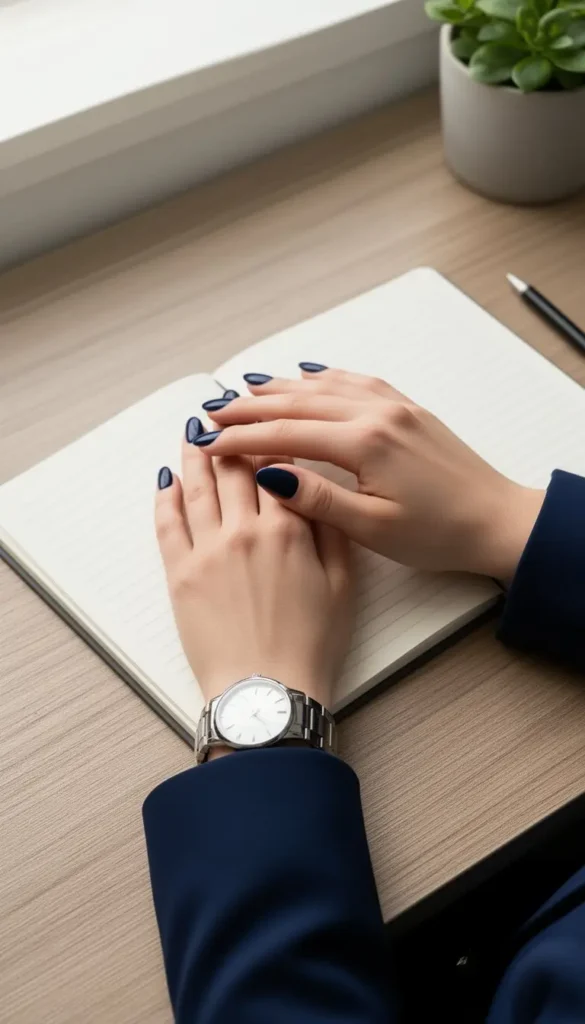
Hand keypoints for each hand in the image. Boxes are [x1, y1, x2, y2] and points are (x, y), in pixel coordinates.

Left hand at [154, 431, 350, 709]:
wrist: (268, 693)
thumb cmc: (311, 646)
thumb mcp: (344, 587)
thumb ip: (333, 533)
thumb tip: (321, 493)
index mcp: (289, 530)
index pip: (276, 469)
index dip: (271, 442)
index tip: (266, 424)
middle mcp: (245, 531)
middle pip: (234, 470)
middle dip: (230, 439)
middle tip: (222, 414)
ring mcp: (208, 551)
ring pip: (198, 488)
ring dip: (194, 456)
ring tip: (192, 432)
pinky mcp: (180, 575)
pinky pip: (168, 524)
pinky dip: (166, 497)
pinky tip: (168, 480)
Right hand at [200, 368, 544, 579]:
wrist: (497, 520)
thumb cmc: (439, 532)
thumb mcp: (373, 528)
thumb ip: (319, 500)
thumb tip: (271, 476)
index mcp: (365, 443)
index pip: (286, 433)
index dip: (242, 438)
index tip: (208, 443)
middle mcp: (377, 413)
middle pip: (299, 401)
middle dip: (251, 405)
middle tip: (213, 410)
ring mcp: (394, 406)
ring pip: (325, 385)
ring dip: (282, 386)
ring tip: (246, 388)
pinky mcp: (408, 409)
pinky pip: (356, 381)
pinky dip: (325, 376)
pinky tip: (308, 374)